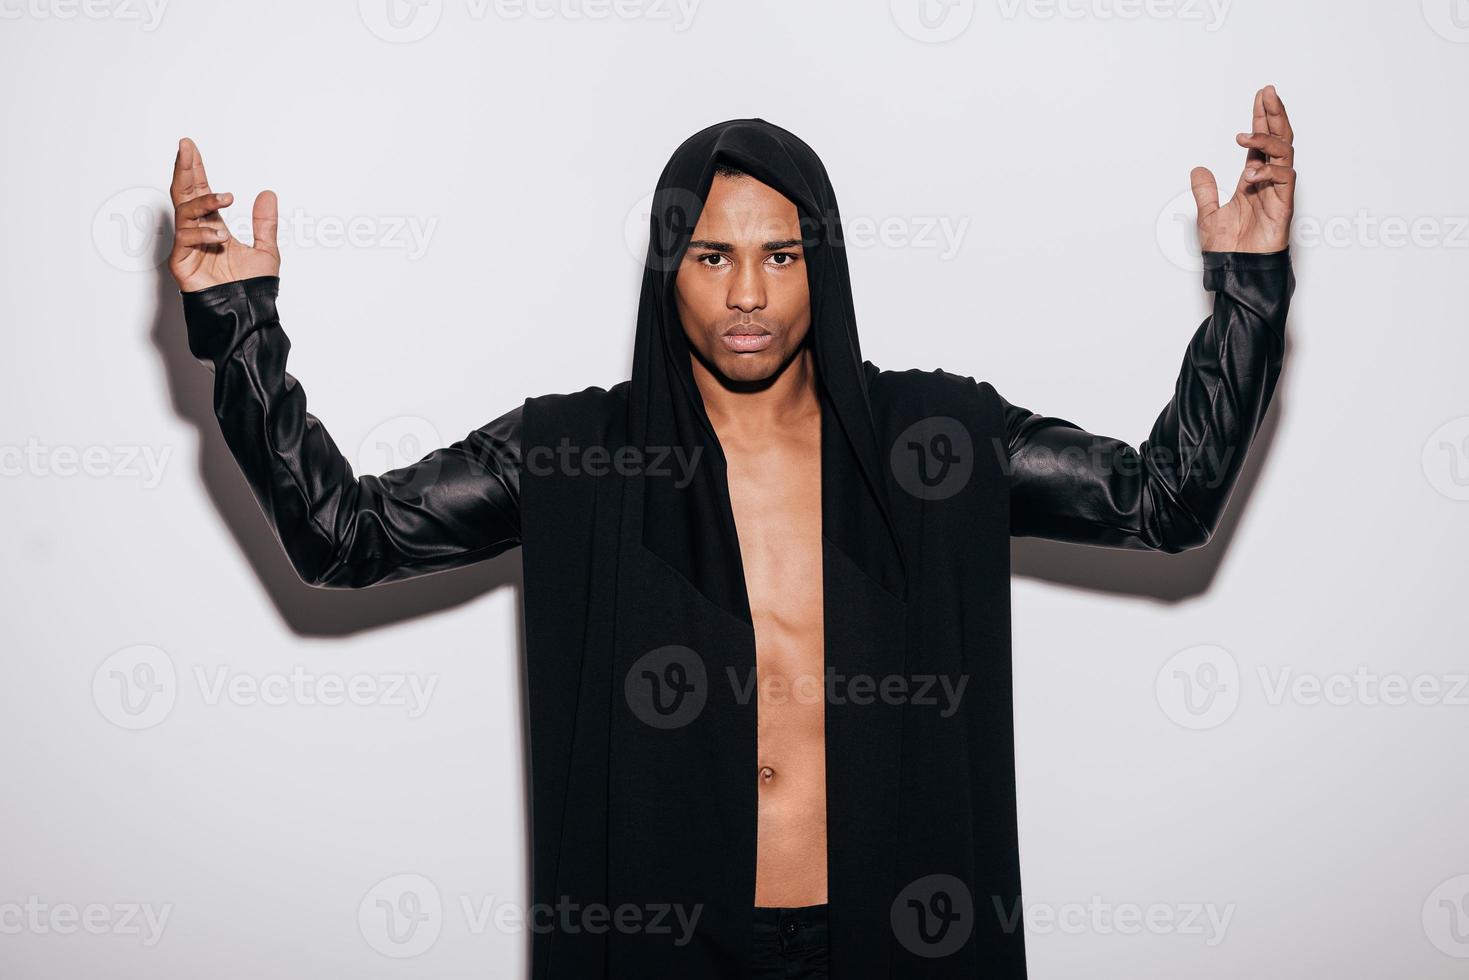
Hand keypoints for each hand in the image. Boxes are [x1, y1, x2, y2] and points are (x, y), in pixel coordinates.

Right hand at [167, 137, 279, 291]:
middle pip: (184, 194)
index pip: (200, 192)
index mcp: (213, 227)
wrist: (247, 314)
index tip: (190, 147)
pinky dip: (204, 233)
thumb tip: (268, 193)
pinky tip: (221, 237)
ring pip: (185, 213)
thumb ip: (265, 223)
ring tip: (227, 198)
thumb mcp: (266, 249)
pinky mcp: (181, 263)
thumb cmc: (252, 287)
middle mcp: (197, 233)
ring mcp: (187, 248)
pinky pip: (186, 239)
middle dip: (184, 170)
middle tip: (186, 147)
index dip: (195, 169)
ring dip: (205, 202)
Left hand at [1191, 85, 1295, 253]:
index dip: (1261, 119)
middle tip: (1267, 93)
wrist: (1236, 271)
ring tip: (1243, 136)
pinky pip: (1285, 178)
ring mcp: (1278, 192)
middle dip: (1274, 115)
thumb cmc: (1228, 248)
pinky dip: (1269, 171)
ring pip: (1285, 153)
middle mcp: (1269, 181)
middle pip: (1279, 139)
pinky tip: (1251, 173)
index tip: (1261, 96)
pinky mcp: (1284, 206)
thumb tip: (1198, 169)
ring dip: (1266, 140)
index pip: (1261, 142)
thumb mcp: (1207, 214)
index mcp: (1253, 179)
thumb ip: (1205, 191)